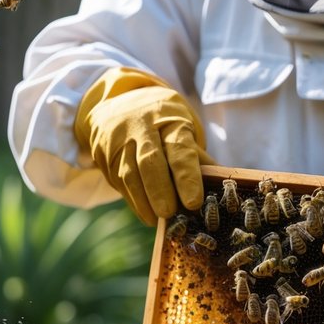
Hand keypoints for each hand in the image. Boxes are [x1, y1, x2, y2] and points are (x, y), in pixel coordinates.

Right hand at [74, 67, 213, 225]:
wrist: (120, 101)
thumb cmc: (162, 120)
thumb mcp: (182, 127)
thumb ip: (198, 157)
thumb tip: (220, 186)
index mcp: (168, 118)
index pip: (179, 149)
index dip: (187, 176)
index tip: (193, 202)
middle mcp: (141, 126)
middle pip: (150, 161)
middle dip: (160, 191)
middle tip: (170, 214)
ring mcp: (118, 140)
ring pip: (129, 174)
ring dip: (144, 202)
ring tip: (159, 221)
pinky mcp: (104, 154)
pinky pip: (118, 182)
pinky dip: (134, 201)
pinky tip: (146, 214)